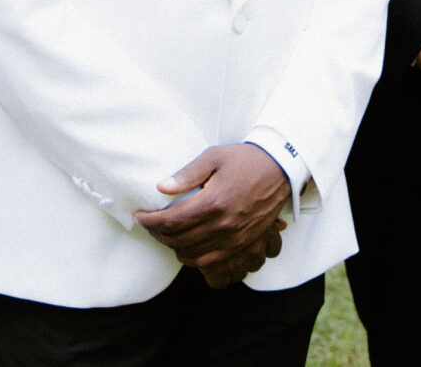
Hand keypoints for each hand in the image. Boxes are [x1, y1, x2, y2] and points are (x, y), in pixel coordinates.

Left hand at [134, 144, 291, 288]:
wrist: (280, 170)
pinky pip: (212, 264)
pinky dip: (194, 260)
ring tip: (165, 235)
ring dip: (173, 248)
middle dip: (157, 234)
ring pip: (192, 256)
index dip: (149, 221)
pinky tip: (187, 249)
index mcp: (213, 202)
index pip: (171, 221)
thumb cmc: (245, 160)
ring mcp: (234, 239)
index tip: (140, 216)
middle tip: (149, 224)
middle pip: (178, 240)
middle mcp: (223, 225)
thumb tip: (161, 188)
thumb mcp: (214, 157)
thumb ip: (187, 174)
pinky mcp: (243, 246)